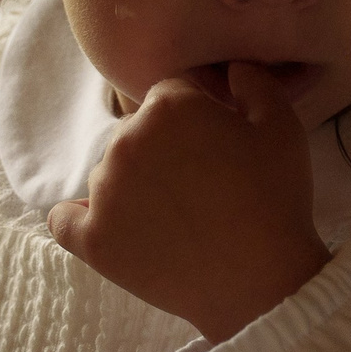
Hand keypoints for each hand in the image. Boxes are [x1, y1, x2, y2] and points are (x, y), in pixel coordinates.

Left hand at [48, 62, 330, 341]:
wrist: (261, 282)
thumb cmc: (276, 200)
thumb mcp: (285, 128)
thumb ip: (255, 83)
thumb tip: (231, 69)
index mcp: (168, 107)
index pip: (172, 94)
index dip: (200, 117)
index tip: (221, 146)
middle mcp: (124, 141)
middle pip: (138, 132)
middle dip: (166, 150)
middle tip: (205, 185)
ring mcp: (101, 191)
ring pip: (110, 174)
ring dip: (135, 186)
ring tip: (177, 218)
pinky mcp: (90, 239)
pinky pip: (65, 219)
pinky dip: (84, 219)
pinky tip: (113, 227)